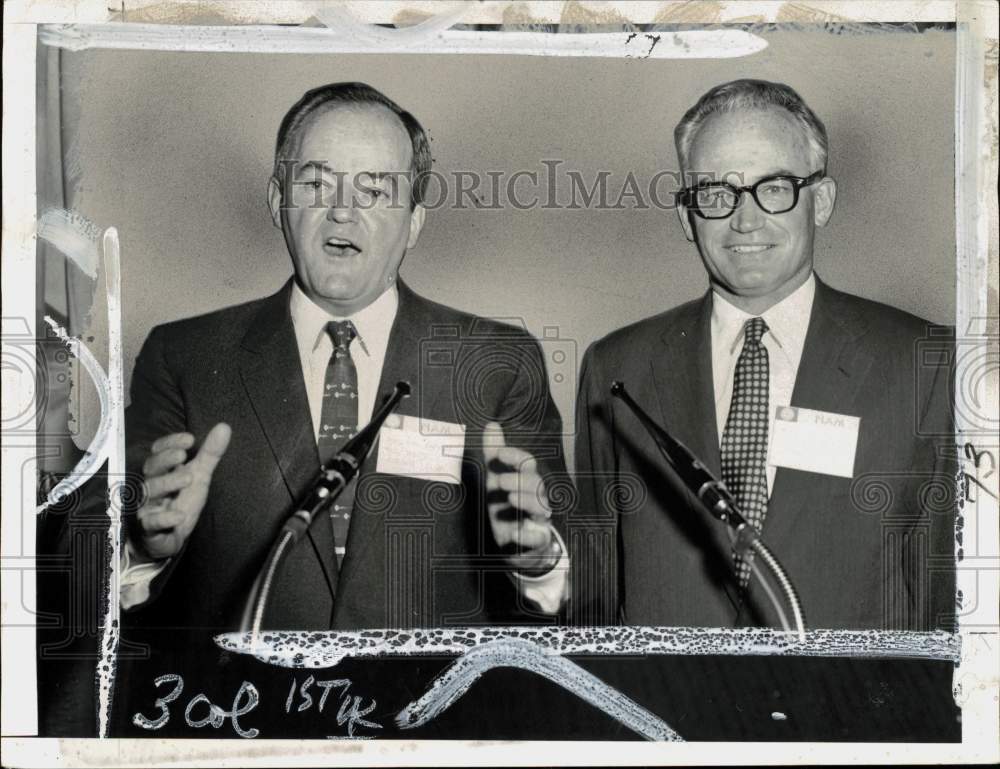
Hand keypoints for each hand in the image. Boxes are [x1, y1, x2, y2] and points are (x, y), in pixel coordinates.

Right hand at [132, 423, 231, 560]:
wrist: (168, 537)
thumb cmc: (181, 500)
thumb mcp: (199, 475)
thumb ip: (210, 453)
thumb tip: (225, 426)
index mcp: (162, 470)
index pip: (158, 451)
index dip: (170, 443)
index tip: (189, 439)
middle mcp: (151, 485)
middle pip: (151, 468)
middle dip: (165, 460)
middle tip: (183, 456)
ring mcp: (148, 506)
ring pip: (151, 492)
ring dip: (168, 483)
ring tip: (189, 479)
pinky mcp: (149, 529)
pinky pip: (151, 523)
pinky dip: (164, 519)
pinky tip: (179, 516)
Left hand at [483, 421, 559, 574]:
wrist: (517, 547)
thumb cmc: (509, 508)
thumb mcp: (497, 480)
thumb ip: (494, 453)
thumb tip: (492, 425)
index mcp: (525, 481)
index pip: (528, 464)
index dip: (516, 457)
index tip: (499, 454)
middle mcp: (535, 498)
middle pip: (537, 484)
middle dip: (520, 480)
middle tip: (500, 481)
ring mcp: (538, 520)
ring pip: (541, 508)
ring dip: (526, 501)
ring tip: (510, 498)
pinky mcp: (536, 542)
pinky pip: (537, 539)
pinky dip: (527, 536)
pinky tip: (514, 534)